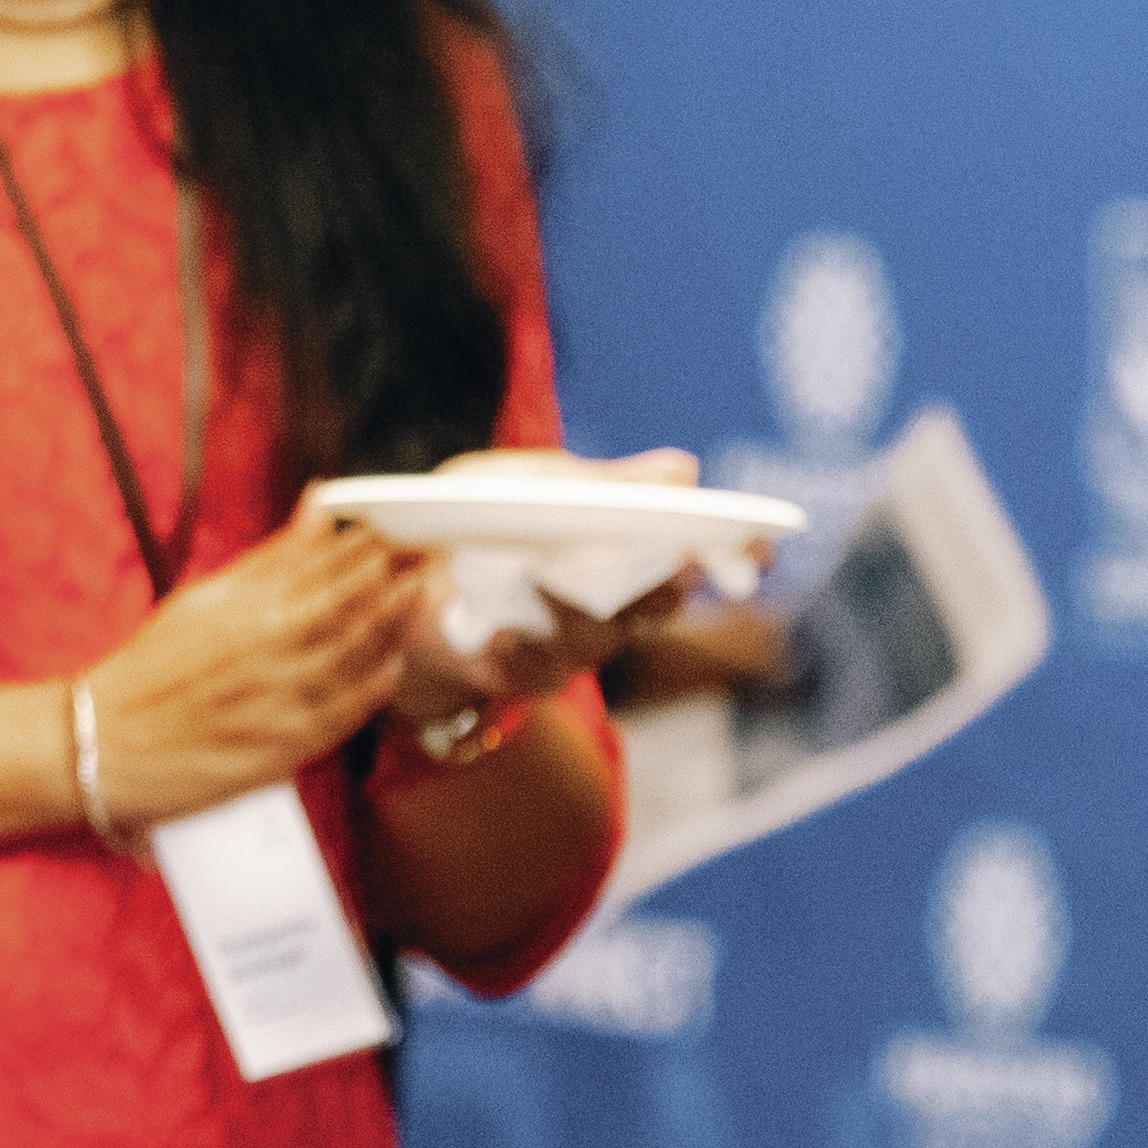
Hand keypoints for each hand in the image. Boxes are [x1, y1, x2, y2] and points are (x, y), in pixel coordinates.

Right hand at [72, 520, 431, 831]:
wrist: (105, 744)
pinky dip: (375, 684)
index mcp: (246, 603)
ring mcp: (281, 695)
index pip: (328, 558)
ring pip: (358, 650)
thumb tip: (319, 506)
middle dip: (396, 570)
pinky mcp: (285, 743)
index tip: (402, 527)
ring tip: (416, 595)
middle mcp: (267, 644)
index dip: (374, 540)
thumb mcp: (204, 599)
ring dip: (394, 619)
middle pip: (354, 598)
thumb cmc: (151, 671)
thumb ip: (272, 557)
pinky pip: (346, 710)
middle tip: (427, 553)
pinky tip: (391, 665)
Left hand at [377, 445, 706, 732]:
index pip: (694, 555)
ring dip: (580, 610)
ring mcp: (567, 645)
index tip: (756, 548)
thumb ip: (596, 480)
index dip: (733, 555)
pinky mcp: (518, 677)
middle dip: (668, 584)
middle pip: (658, 602)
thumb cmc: (472, 521)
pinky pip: (531, 671)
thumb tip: (683, 470)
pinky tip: (501, 633)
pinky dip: (519, 650)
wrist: (391, 583)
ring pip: (598, 638)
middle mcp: (609, 605)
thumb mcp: (524, 482)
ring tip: (550, 577)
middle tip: (670, 564)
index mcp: (622, 551)